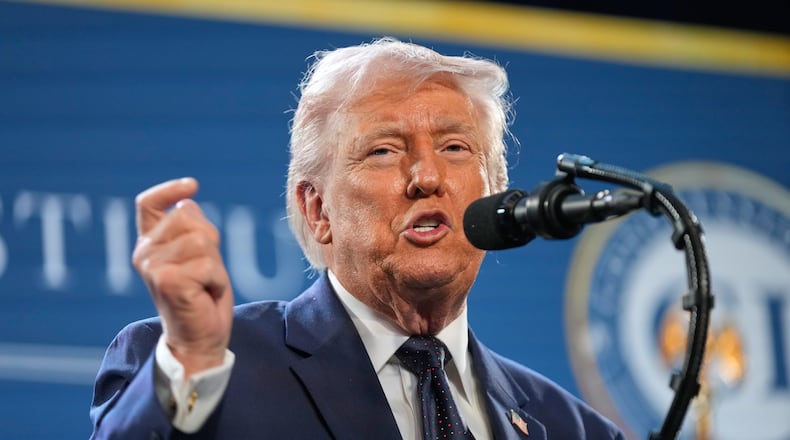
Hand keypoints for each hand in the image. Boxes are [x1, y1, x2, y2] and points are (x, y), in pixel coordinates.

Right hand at [132, 178, 232, 376]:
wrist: (198, 340)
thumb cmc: (202, 298)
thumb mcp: (200, 256)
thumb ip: (192, 230)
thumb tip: (188, 202)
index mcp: (149, 244)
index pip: (148, 204)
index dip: (169, 190)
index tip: (192, 185)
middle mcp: (145, 253)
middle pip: (189, 218)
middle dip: (210, 242)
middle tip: (205, 272)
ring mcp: (153, 266)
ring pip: (202, 241)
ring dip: (215, 265)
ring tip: (205, 285)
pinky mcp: (168, 281)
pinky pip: (209, 265)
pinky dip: (217, 280)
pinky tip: (206, 295)